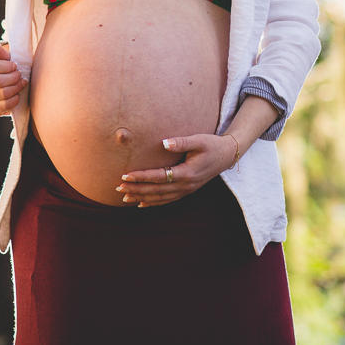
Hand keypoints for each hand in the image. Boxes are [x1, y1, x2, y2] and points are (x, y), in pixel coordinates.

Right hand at [0, 40, 25, 116]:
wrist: (12, 87)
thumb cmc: (10, 70)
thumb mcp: (7, 60)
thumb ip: (1, 53)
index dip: (6, 66)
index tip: (15, 66)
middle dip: (14, 78)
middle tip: (20, 76)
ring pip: (3, 93)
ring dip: (16, 88)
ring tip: (22, 84)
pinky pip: (4, 105)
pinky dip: (14, 100)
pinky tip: (18, 95)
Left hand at [118, 134, 236, 206]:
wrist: (226, 155)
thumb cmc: (211, 145)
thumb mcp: (199, 140)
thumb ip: (181, 142)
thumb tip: (164, 143)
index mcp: (187, 173)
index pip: (159, 177)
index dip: (141, 177)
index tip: (126, 175)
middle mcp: (185, 186)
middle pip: (156, 191)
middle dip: (136, 190)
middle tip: (118, 187)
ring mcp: (186, 191)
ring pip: (160, 198)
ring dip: (141, 198)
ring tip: (124, 197)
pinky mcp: (186, 191)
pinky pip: (167, 200)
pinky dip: (153, 203)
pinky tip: (141, 204)